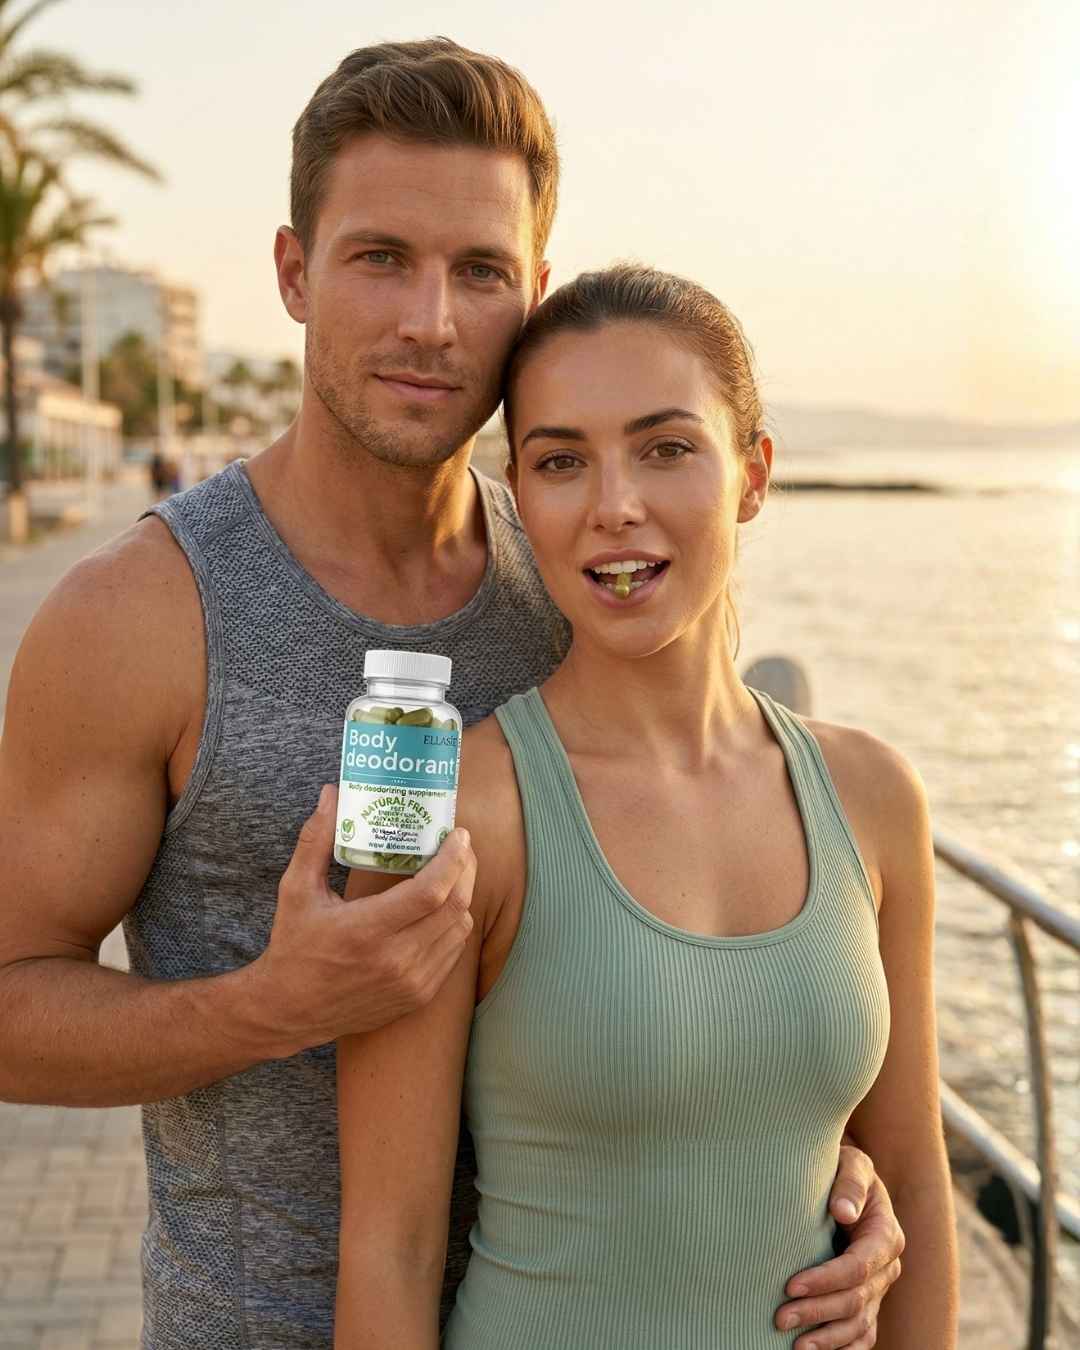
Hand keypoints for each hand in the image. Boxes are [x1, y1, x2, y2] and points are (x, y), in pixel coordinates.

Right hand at [248, 785, 475, 1055]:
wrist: (289, 1011)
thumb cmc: (293, 946)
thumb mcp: (296, 890)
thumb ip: (316, 840)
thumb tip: (331, 794)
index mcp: (365, 931)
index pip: (431, 891)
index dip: (454, 859)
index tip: (459, 835)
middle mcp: (395, 960)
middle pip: (455, 906)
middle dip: (466, 869)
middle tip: (461, 846)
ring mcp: (410, 983)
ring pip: (459, 929)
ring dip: (462, 895)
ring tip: (453, 873)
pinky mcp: (418, 997)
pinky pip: (453, 953)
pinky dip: (454, 925)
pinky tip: (442, 908)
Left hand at [774, 1141, 904, 1348]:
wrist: (847, 1180)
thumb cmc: (843, 1168)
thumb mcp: (851, 1163)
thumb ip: (849, 1183)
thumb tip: (844, 1212)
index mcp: (885, 1235)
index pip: (857, 1267)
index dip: (825, 1280)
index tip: (790, 1285)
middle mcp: (887, 1267)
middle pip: (855, 1300)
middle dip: (817, 1312)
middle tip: (780, 1318)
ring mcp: (879, 1288)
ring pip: (859, 1324)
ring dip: (827, 1338)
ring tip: (795, 1346)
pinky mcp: (869, 1302)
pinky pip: (863, 1335)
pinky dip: (843, 1349)